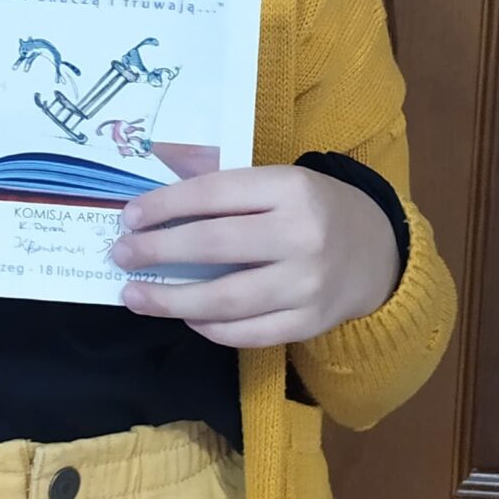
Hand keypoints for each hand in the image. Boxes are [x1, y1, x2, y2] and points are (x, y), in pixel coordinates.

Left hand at [108, 166, 398, 347]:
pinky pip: (248, 333)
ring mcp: (308, 284)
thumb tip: (155, 165)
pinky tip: (185, 317)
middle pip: (215, 246)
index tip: (128, 217)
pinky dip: (210, 328)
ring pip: (227, 299)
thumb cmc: (313, 208)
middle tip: (120, 255)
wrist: (378, 251)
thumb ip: (219, 176)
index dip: (165, 206)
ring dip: (172, 300)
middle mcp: (303, 235)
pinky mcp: (310, 323)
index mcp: (292, 187)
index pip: (214, 194)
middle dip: (158, 252)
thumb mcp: (277, 179)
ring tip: (134, 295)